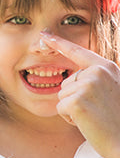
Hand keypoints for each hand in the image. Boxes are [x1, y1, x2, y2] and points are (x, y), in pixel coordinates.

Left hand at [41, 30, 119, 157]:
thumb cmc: (118, 118)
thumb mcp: (112, 90)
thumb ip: (96, 79)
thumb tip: (75, 76)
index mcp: (107, 67)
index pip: (79, 52)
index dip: (59, 43)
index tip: (44, 35)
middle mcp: (97, 72)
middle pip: (67, 81)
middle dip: (75, 97)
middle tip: (97, 110)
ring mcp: (87, 85)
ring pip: (62, 95)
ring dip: (72, 108)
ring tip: (94, 115)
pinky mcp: (76, 101)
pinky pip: (60, 108)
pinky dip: (69, 118)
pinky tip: (87, 122)